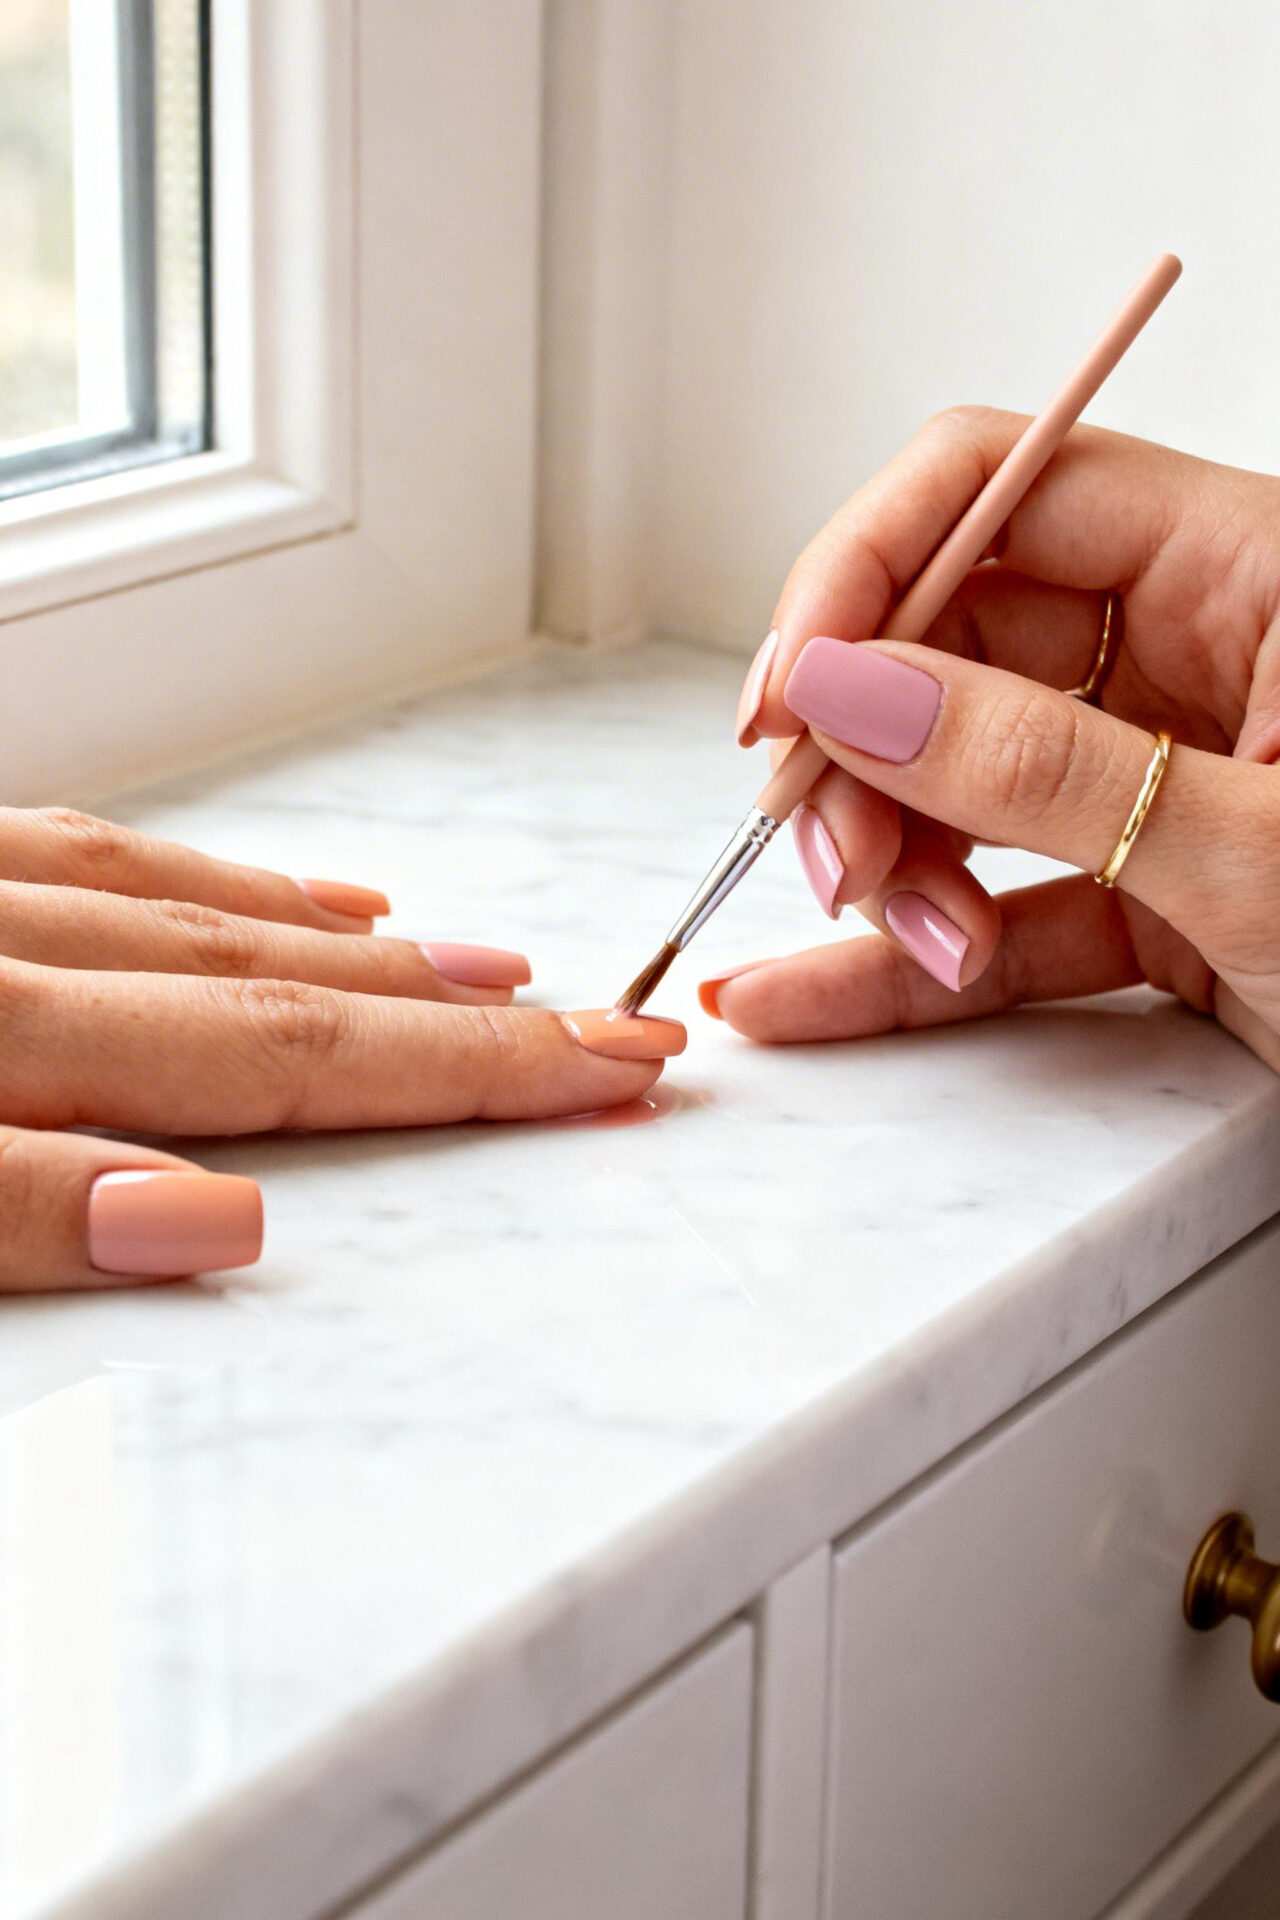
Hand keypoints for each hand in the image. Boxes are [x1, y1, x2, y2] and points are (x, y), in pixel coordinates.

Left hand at [0, 807, 682, 1290]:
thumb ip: (6, 1201)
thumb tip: (207, 1224)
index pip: (276, 1053)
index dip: (452, 1066)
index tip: (597, 1069)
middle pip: (266, 977)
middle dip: (446, 1009)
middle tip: (596, 1026)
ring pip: (182, 902)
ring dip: (343, 943)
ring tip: (470, 970)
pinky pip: (84, 853)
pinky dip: (197, 880)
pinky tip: (254, 899)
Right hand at [709, 407, 1279, 1072]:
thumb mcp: (1261, 852)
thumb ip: (1045, 767)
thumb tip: (856, 688)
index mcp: (1250, 568)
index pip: (1001, 484)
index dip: (864, 570)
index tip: (788, 695)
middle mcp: (1198, 652)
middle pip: (954, 636)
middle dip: (864, 743)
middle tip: (820, 840)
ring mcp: (1168, 775)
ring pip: (962, 775)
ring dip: (888, 854)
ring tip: (880, 927)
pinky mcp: (1155, 892)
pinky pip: (1002, 901)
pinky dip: (913, 955)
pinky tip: (812, 990)